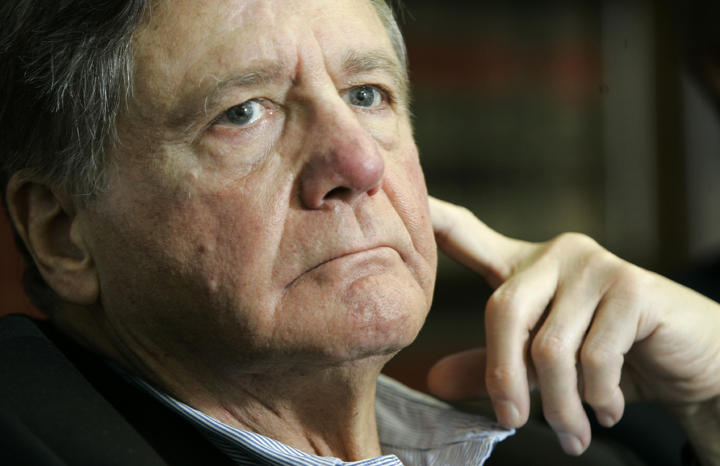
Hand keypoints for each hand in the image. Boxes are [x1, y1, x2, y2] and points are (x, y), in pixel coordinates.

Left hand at [426, 197, 719, 458]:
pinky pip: (593, 356)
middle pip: (502, 309)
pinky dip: (597, 396)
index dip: (434, 219)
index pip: (469, 235)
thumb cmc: (613, 358)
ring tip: (575, 432)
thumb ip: (492, 366)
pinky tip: (608, 408)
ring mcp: (595, 265)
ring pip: (550, 346)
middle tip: (514, 421)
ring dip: (559, 404)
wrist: (695, 362)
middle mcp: (556, 254)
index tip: (396, 196)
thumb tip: (434, 379)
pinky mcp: (632, 286)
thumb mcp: (543, 365)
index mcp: (526, 267)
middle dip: (504, 377)